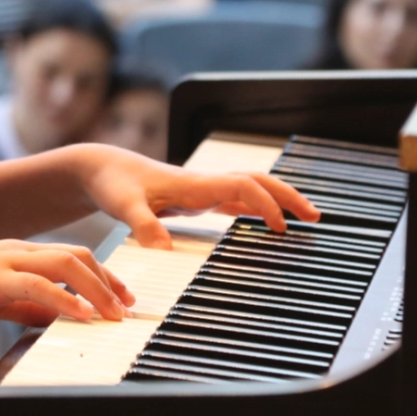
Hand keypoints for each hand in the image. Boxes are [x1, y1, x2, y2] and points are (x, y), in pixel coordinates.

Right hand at [0, 240, 134, 326]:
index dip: (102, 276)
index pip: (73, 257)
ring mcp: (6, 260)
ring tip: (115, 313)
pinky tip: (83, 314)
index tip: (123, 297)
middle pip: (78, 256)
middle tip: (129, 306)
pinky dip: (65, 299)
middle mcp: (19, 251)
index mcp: (20, 254)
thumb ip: (26, 308)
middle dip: (109, 280)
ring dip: (96, 289)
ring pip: (65, 264)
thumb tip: (57, 318)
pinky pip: (38, 285)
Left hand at [75, 144, 321, 249]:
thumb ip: (143, 226)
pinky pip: (236, 198)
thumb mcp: (123, 207)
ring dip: (278, 199)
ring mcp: (202, 189)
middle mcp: (203, 183)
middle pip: (258, 181)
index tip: (281, 228)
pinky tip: (267, 221)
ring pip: (251, 187)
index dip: (265, 204)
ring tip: (304, 218)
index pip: (243, 187)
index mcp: (194, 184)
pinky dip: (258, 207)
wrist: (100, 167)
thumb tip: (162, 248)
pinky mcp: (196, 197)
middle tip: (315, 217)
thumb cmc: (112, 184)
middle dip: (288, 196)